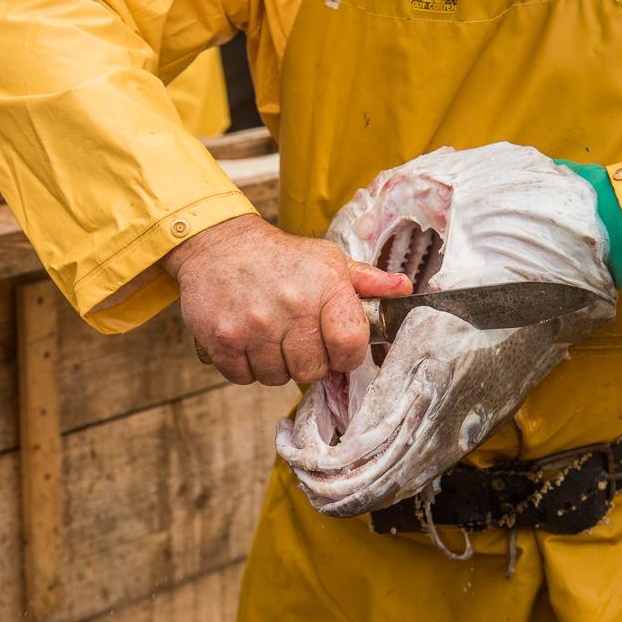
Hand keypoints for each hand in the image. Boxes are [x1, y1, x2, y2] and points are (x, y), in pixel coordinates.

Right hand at [162, 214, 411, 385]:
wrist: (218, 244)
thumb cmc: (280, 257)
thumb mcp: (327, 260)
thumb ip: (367, 281)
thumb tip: (403, 289)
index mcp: (324, 286)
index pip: (350, 344)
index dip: (347, 355)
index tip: (337, 348)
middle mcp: (291, 306)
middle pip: (312, 370)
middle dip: (308, 361)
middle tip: (298, 339)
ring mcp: (253, 325)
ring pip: (277, 377)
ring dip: (275, 365)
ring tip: (270, 336)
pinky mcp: (222, 339)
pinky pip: (243, 378)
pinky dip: (246, 366)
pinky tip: (247, 340)